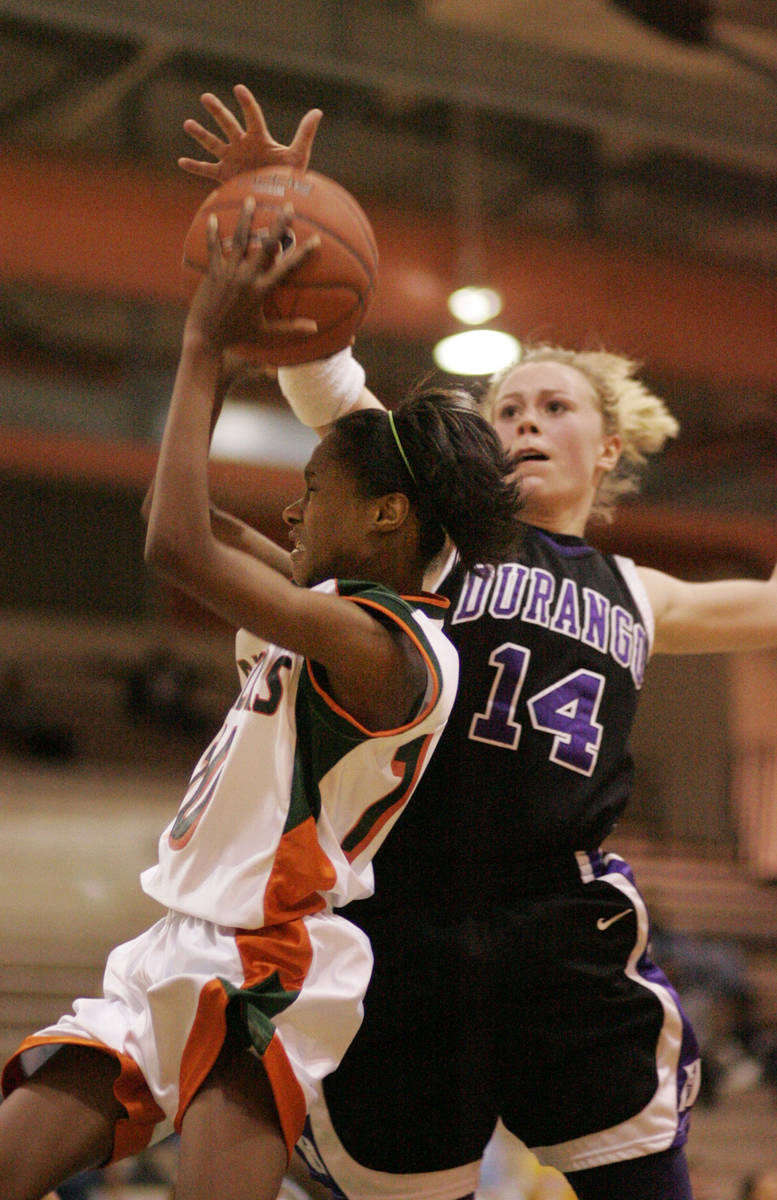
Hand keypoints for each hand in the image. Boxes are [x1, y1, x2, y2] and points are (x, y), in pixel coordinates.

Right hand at [179, 84, 321, 181]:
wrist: (278, 201)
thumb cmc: (290, 177)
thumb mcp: (298, 155)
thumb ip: (305, 133)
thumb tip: (317, 111)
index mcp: (259, 138)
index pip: (252, 116)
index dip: (246, 103)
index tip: (238, 89)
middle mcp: (243, 144)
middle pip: (228, 125)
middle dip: (217, 112)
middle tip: (205, 97)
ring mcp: (232, 158)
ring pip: (213, 143)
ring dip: (200, 134)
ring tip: (187, 123)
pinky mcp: (225, 175)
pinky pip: (207, 170)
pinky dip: (194, 166)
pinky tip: (181, 161)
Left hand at [186, 198, 319, 350]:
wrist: (206, 337)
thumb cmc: (237, 335)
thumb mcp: (266, 332)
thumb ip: (290, 328)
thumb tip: (315, 328)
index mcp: (262, 290)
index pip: (287, 268)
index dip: (303, 253)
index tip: (315, 240)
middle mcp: (247, 277)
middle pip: (266, 246)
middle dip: (278, 225)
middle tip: (288, 207)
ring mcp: (228, 273)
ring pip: (240, 240)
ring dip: (246, 218)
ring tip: (251, 200)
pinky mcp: (212, 272)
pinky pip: (213, 248)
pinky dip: (212, 232)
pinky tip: (212, 217)